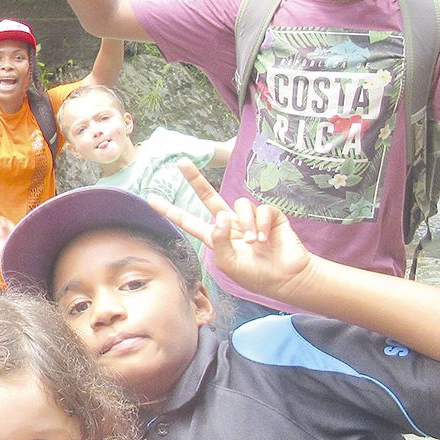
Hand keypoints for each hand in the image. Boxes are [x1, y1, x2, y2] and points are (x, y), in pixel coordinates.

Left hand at [149, 162, 314, 300]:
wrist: (287, 277)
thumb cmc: (256, 275)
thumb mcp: (229, 263)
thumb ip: (219, 240)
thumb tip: (220, 216)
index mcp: (216, 238)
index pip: (189, 221)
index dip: (171, 211)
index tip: (152, 199)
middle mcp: (230, 224)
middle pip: (209, 197)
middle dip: (195, 179)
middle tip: (181, 162)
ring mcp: (249, 219)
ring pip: (240, 204)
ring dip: (247, 224)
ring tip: (254, 243)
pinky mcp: (270, 216)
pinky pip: (261, 209)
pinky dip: (262, 224)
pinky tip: (266, 238)